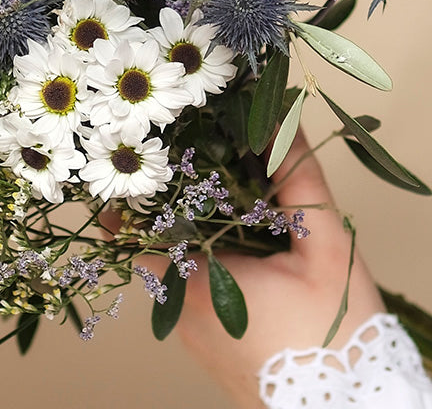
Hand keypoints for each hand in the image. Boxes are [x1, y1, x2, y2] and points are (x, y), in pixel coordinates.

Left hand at [153, 133, 384, 408]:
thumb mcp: (324, 246)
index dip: (130, 194)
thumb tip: (283, 120)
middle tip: (184, 160)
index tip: (135, 160)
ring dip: (189, 235)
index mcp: (196, 281)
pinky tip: (235, 245)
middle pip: (153, 241)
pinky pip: (190, 294)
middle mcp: (179, 310)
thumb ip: (298, 179)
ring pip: (173, 267)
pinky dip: (205, 265)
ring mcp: (190, 332)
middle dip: (168, 204)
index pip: (131, 229)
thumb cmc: (336, 334)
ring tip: (216, 195)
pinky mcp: (207, 346)